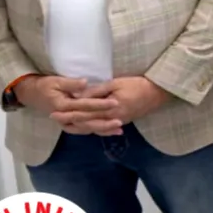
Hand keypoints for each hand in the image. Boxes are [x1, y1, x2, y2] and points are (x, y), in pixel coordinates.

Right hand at [15, 75, 123, 135]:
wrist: (33, 95)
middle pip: (86, 121)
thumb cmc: (46, 86)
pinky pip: (84, 130)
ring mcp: (66, 123)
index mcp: (62, 105)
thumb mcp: (56, 81)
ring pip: (86, 129)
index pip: (84, 106)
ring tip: (119, 130)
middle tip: (120, 121)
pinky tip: (110, 132)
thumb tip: (85, 82)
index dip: (100, 104)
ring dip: (103, 130)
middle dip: (104, 122)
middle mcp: (64, 118)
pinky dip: (97, 132)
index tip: (115, 103)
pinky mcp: (69, 126)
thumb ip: (71, 83)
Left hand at [56, 77, 170, 131]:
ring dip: (79, 127)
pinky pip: (104, 128)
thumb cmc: (137, 85)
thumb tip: (80, 96)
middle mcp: (112, 119)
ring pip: (94, 128)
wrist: (157, 92)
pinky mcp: (123, 122)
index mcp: (109, 109)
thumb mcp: (116, 83)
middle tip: (55, 119)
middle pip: (87, 123)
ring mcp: (118, 122)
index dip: (68, 113)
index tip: (54, 112)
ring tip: (66, 125)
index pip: (84, 113)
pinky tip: (86, 129)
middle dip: (70, 121)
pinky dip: (93, 129)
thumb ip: (97, 91)